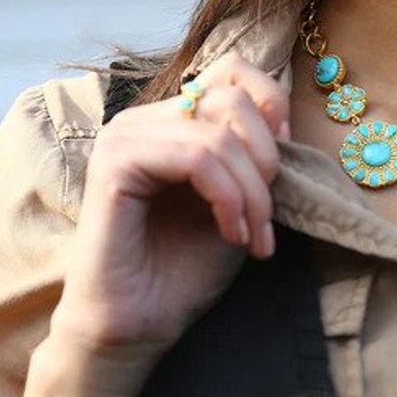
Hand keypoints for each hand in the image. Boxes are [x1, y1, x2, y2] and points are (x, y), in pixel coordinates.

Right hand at [50, 49, 290, 370]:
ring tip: (253, 237)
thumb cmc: (184, 269)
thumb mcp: (239, 200)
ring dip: (251, 191)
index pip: (233, 70)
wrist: (139, 325)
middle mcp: (144, 119)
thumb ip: (255, 154)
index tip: (280, 173)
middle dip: (267, 161)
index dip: (272, 109)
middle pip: (233, 98)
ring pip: (219, 132)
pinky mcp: (115, 162)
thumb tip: (282, 112)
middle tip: (267, 221)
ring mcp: (125, 136)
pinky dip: (227, 197)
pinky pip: (196, 157)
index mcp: (172, 121)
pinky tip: (231, 234)